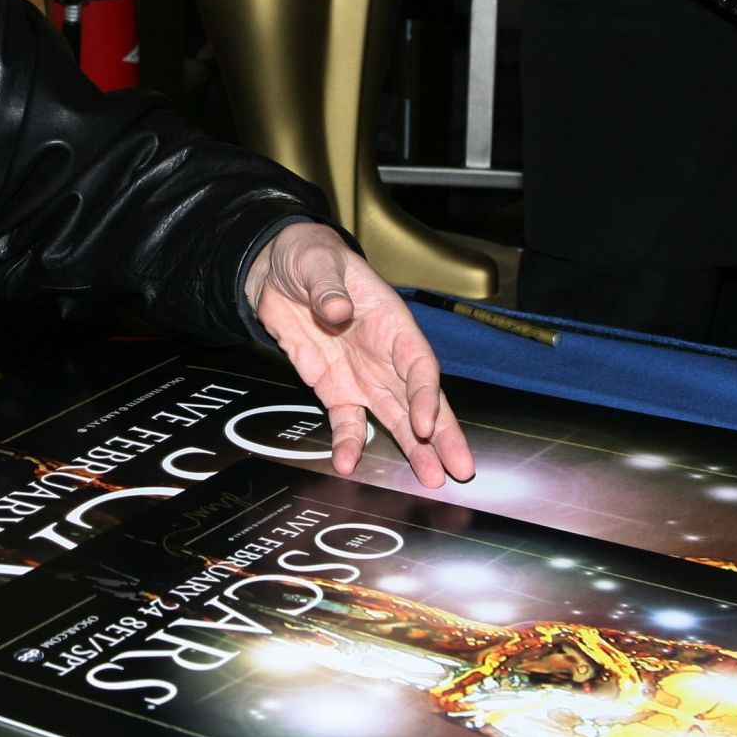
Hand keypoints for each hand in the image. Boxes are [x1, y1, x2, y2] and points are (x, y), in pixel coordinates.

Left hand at [245, 222, 474, 488]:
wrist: (276, 269)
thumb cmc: (310, 257)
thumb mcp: (318, 263)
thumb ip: (329, 289)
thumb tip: (338, 311)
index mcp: (391, 322)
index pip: (418, 364)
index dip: (426, 394)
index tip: (425, 422)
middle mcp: (384, 355)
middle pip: (420, 399)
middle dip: (441, 434)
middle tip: (460, 468)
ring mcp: (363, 375)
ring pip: (395, 418)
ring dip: (413, 449)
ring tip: (430, 479)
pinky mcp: (336, 388)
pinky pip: (347, 421)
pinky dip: (349, 444)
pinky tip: (349, 465)